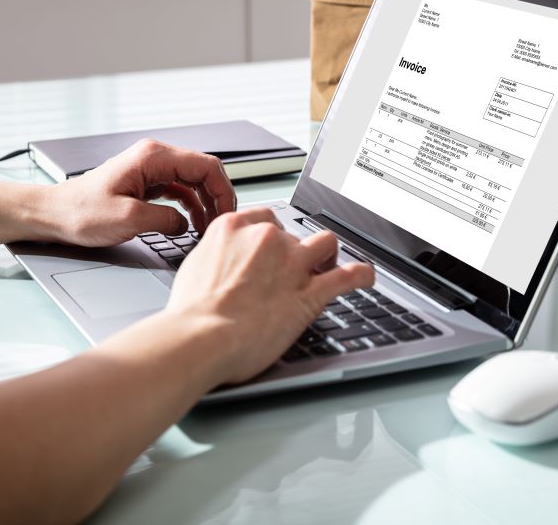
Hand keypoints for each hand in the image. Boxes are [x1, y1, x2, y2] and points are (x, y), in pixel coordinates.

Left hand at [43, 139, 235, 246]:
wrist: (55, 214)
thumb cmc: (81, 212)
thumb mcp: (128, 219)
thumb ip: (165, 219)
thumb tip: (186, 224)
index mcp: (153, 157)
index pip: (206, 165)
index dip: (223, 190)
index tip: (226, 214)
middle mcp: (154, 158)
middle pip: (204, 171)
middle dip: (218, 197)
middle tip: (221, 223)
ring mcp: (151, 170)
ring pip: (195, 181)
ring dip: (206, 203)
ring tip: (208, 227)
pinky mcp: (147, 184)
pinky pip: (181, 190)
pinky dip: (192, 206)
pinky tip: (192, 224)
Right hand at [162, 207, 374, 384]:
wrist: (200, 338)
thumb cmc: (191, 313)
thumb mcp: (194, 269)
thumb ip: (216, 257)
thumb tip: (222, 263)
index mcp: (235, 228)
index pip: (265, 220)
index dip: (272, 237)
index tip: (273, 248)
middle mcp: (267, 239)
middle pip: (294, 233)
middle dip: (294, 250)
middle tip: (289, 271)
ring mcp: (292, 264)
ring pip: (325, 243)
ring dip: (327, 255)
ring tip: (327, 266)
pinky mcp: (310, 294)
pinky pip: (348, 276)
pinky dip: (361, 275)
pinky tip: (366, 277)